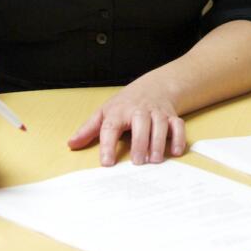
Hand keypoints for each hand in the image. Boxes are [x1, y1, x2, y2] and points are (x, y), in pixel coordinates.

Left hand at [67, 79, 185, 166]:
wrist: (153, 87)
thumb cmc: (125, 104)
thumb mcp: (104, 112)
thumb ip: (89, 129)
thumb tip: (71, 144)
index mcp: (119, 111)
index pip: (111, 127)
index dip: (108, 145)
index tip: (106, 163)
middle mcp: (139, 111)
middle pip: (140, 123)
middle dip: (140, 142)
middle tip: (138, 162)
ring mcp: (157, 113)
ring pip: (160, 124)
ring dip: (159, 142)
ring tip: (154, 160)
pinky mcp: (171, 116)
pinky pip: (178, 125)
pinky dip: (179, 138)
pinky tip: (176, 152)